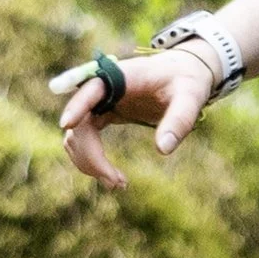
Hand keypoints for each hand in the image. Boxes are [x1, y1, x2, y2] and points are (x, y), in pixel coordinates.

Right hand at [58, 45, 219, 189]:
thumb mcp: (191, 97)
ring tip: (119, 184)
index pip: (90, 89)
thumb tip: (163, 150)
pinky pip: (85, 138)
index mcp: (121, 75)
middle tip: (117, 183)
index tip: (66, 124)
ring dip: (89, 161)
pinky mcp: (102, 113)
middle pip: (80, 121)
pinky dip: (93, 158)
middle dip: (91, 155)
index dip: (77, 105)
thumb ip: (179, 120)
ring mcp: (100, 102)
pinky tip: (114, 176)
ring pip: (77, 134)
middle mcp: (103, 88)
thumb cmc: (188, 80)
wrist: (184, 73)